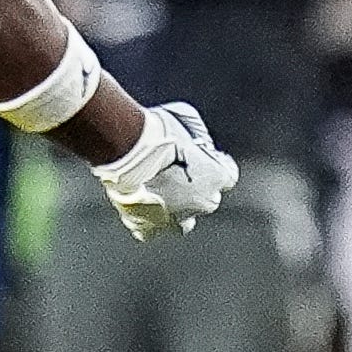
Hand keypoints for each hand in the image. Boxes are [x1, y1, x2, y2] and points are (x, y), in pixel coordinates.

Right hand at [95, 102, 238, 239]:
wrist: (124, 146)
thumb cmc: (156, 130)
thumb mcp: (188, 121)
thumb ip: (198, 140)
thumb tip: (197, 145)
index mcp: (217, 177)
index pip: (227, 176)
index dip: (217, 166)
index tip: (206, 159)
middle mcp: (202, 202)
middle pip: (207, 200)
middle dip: (198, 189)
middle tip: (179, 175)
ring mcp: (175, 217)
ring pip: (184, 221)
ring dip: (178, 210)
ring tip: (162, 194)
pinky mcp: (147, 226)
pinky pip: (152, 229)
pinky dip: (150, 220)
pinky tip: (143, 205)